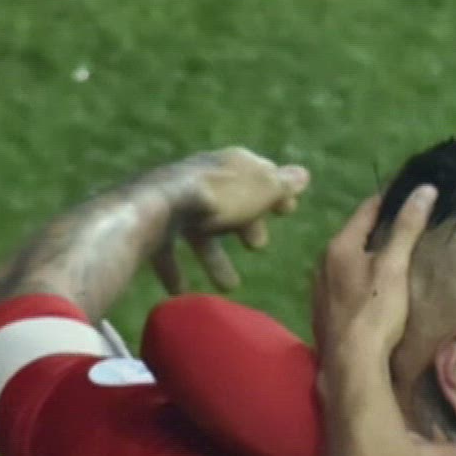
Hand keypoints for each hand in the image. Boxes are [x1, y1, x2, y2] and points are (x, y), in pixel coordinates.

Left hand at [152, 147, 309, 292]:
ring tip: (228, 287)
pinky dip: (176, 269)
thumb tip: (303, 174)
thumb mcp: (262, 190)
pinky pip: (168, 248)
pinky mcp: (152, 223)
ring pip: (201, 231)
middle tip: (257, 246)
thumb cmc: (221, 198)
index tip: (288, 211)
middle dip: (246, 226)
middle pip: (229, 203)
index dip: (276, 194)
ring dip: (215, 259)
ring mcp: (174, 201)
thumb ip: (282, 185)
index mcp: (230, 165)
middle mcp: (202, 178)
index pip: (259, 175)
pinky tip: (180, 290)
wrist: (159, 206)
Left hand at [312, 186, 436, 388]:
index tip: (406, 192)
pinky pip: (341, 285)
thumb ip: (407, 228)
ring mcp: (319, 289)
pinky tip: (370, 290)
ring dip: (365, 256)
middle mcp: (322, 263)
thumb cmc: (374, 310)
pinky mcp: (322, 312)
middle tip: (404, 225)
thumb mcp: (395, 266)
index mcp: (339, 246)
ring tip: (389, 257)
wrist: (350, 362)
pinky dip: (357, 279)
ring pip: (346, 262)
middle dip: (377, 229)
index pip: (365, 210)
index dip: (387, 199)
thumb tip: (425, 189)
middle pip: (354, 236)